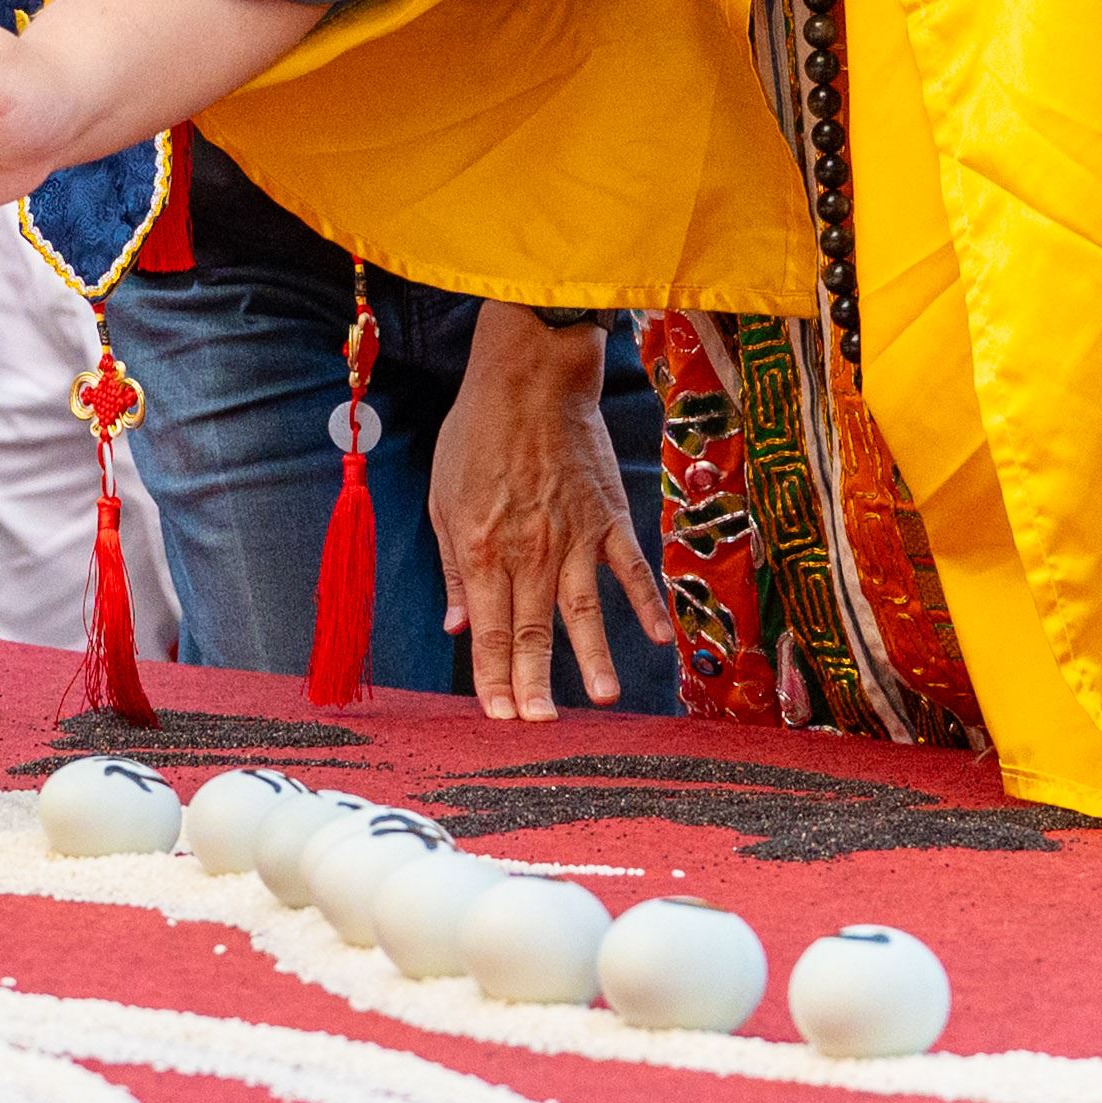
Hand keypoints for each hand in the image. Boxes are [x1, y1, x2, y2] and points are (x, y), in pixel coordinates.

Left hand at [433, 303, 665, 722]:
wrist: (531, 377)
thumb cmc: (477, 433)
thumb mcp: (443, 498)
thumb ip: (452, 567)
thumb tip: (457, 623)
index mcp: (481, 549)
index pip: (490, 628)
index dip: (493, 675)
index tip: (498, 715)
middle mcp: (528, 551)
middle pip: (534, 630)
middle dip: (534, 683)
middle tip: (540, 725)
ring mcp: (574, 536)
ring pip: (583, 610)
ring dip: (593, 657)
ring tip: (603, 699)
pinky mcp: (608, 517)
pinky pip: (630, 569)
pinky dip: (645, 604)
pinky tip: (658, 639)